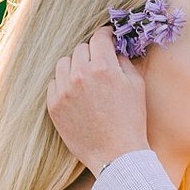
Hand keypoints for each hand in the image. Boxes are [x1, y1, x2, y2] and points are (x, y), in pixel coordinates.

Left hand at [46, 26, 149, 174]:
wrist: (116, 155)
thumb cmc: (131, 120)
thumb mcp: (136, 85)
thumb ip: (123, 61)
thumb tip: (113, 49)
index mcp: (103, 67)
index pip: (99, 37)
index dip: (105, 35)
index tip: (107, 38)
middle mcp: (80, 75)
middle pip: (81, 49)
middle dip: (92, 53)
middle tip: (100, 65)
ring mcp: (64, 91)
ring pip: (64, 63)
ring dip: (75, 66)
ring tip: (86, 79)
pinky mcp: (53, 106)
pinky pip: (54, 83)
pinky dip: (64, 84)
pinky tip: (76, 95)